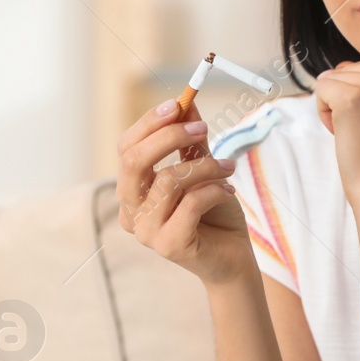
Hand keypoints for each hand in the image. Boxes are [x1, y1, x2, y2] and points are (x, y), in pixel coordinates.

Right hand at [117, 98, 254, 285]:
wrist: (233, 257)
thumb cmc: (214, 213)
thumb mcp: (203, 169)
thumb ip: (191, 141)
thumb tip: (187, 102)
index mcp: (132, 191)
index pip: (126, 147)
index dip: (150, 123)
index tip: (178, 104)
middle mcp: (130, 212)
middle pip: (134, 161)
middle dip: (169, 136)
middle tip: (202, 129)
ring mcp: (146, 232)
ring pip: (168, 180)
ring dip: (205, 166)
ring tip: (229, 167)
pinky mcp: (168, 245)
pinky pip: (191, 203)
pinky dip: (215, 190)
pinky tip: (229, 192)